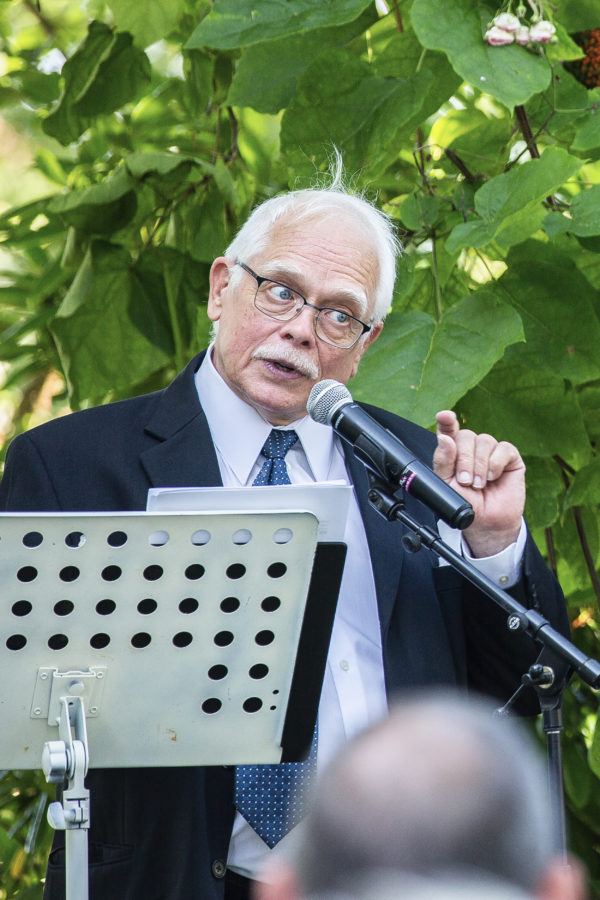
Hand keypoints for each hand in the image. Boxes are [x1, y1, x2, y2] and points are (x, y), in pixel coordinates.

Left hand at [433, 410, 524, 557]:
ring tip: (479, 484)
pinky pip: (503, 448)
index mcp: (453, 452)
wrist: (487, 521)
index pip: (448, 430)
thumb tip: (445, 438)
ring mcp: (491, 451)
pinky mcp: (509, 457)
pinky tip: (493, 477)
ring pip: (484, 441)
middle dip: (464, 460)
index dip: (447, 422)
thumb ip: (443, 462)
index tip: (444, 416)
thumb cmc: (466, 503)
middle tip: (465, 481)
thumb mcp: (447, 485)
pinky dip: (496, 463)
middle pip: (466, 436)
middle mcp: (471, 448)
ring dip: (479, 465)